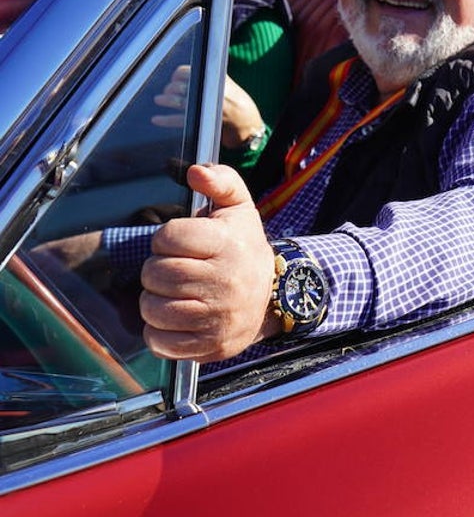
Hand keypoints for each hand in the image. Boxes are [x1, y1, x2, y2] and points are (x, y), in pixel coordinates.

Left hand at [140, 164, 280, 361]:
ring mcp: (218, 317)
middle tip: (174, 271)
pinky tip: (174, 319)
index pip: (168, 237)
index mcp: (227, 244)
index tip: (180, 244)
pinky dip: (158, 332)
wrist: (275, 298)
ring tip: (172, 295)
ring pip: (153, 309)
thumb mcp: (239, 209)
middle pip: (156, 275)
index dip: (166, 240)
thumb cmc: (243, 249)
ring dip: (154, 302)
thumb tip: (195, 171)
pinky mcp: (210, 344)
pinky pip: (160, 342)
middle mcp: (224, 281)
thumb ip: (221, 181)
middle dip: (157, 271)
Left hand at [152, 66, 265, 148]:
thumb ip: (212, 75)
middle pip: (179, 86)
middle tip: (166, 92)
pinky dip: (165, 120)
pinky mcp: (200, 123)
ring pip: (176, 101)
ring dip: (164, 100)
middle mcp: (207, 92)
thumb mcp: (228, 83)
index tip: (175, 79)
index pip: (186, 72)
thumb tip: (189, 71)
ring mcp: (204, 108)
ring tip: (158, 100)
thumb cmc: (237, 102)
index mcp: (213, 80)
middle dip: (169, 89)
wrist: (247, 123)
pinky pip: (178, 120)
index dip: (177, 75)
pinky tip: (156, 119)